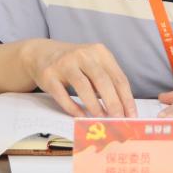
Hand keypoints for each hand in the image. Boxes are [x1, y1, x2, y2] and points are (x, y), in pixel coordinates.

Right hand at [21, 39, 135, 117]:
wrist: (41, 53)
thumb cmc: (74, 64)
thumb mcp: (93, 64)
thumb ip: (106, 81)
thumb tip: (121, 109)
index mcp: (99, 52)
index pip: (118, 78)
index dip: (127, 99)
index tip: (132, 115)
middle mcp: (83, 55)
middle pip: (103, 81)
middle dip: (113, 103)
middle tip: (119, 120)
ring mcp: (64, 64)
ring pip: (83, 87)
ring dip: (95, 106)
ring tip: (101, 119)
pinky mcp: (49, 75)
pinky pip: (62, 95)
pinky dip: (73, 108)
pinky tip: (81, 116)